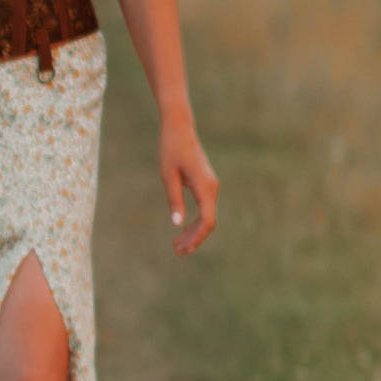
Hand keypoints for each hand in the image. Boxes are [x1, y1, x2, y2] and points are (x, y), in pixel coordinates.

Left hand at [161, 120, 218, 255]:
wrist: (179, 129)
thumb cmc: (171, 149)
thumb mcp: (168, 176)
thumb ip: (174, 199)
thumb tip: (178, 224)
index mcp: (205, 186)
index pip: (207, 220)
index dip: (197, 237)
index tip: (185, 249)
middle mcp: (212, 188)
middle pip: (208, 222)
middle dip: (194, 239)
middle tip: (177, 252)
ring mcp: (211, 187)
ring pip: (207, 217)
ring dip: (194, 233)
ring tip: (178, 246)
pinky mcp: (206, 185)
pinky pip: (205, 209)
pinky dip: (195, 222)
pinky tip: (182, 231)